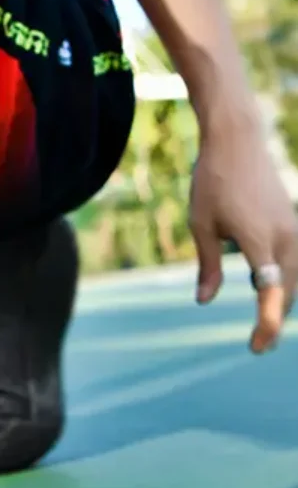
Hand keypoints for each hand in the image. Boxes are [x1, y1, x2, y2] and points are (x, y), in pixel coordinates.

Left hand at [190, 123, 297, 352]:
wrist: (237, 141)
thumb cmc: (212, 182)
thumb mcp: (200, 226)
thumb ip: (208, 265)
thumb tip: (205, 300)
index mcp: (260, 239)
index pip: (271, 292)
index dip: (267, 323)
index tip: (257, 347)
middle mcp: (285, 235)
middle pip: (287, 289)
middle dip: (275, 319)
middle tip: (258, 345)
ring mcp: (293, 227)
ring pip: (294, 275)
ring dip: (282, 300)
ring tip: (265, 324)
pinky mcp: (292, 221)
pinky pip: (293, 260)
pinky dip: (285, 279)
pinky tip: (270, 289)